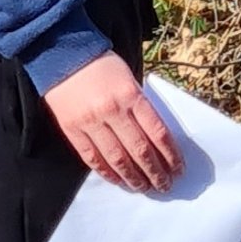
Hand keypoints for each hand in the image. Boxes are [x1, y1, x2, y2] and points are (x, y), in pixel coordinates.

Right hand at [42, 48, 182, 192]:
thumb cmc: (101, 65)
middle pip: (140, 150)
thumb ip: (140, 107)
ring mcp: (90, 121)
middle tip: (164, 185)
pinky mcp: (72, 129)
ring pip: (117, 159)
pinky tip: (118, 180)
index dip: (171, 155)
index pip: (158, 133)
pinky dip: (107, 172)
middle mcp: (112, 110)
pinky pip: (92, 158)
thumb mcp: (129, 79)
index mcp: (131, 95)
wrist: (62, 53)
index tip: (178, 169)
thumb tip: (155, 140)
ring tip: (144, 188)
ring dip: (133, 178)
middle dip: (155, 172)